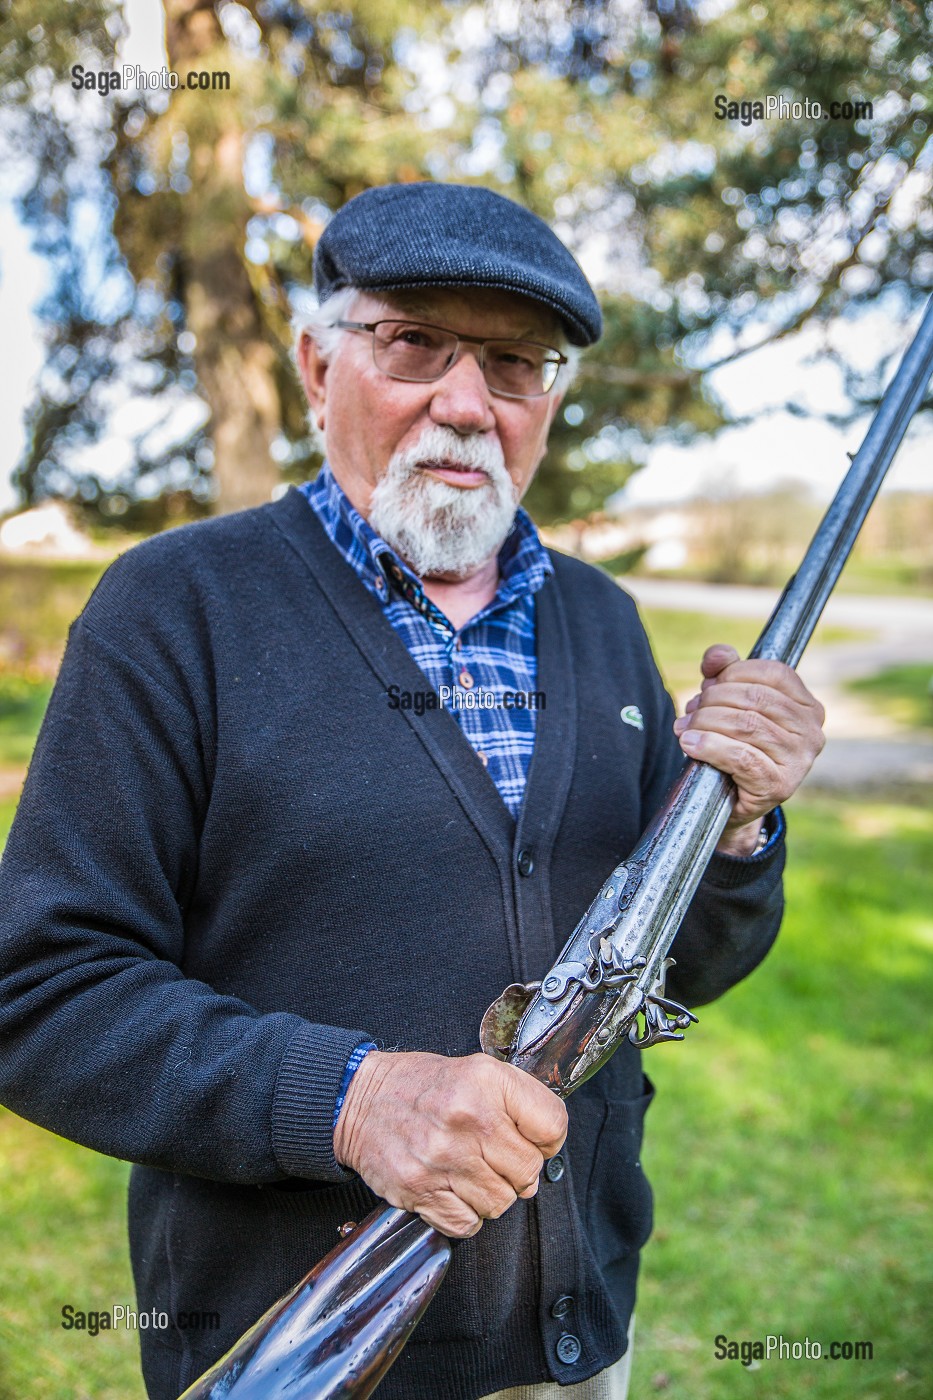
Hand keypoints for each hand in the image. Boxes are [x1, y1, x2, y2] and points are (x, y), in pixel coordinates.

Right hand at [333, 1050, 567, 1237]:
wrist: (357, 1100)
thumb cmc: (420, 1087)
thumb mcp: (475, 1072)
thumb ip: (517, 1106)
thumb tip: (540, 1162)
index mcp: (485, 1081)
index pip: (552, 1125)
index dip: (548, 1140)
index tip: (534, 1141)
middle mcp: (466, 1117)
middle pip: (528, 1171)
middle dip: (517, 1171)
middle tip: (494, 1158)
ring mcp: (442, 1157)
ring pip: (501, 1202)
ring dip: (491, 1194)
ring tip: (469, 1171)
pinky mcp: (419, 1189)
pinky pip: (468, 1224)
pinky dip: (466, 1214)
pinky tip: (452, 1189)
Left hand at [673, 644, 824, 854]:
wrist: (730, 801)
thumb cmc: (734, 746)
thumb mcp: (731, 705)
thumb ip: (726, 673)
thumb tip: (717, 656)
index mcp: (808, 707)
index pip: (774, 673)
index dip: (734, 672)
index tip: (708, 685)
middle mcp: (811, 732)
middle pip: (756, 698)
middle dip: (714, 700)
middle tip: (691, 712)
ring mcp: (800, 761)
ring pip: (747, 725)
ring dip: (706, 722)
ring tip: (685, 728)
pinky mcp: (779, 786)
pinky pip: (741, 757)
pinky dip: (710, 746)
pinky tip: (691, 744)